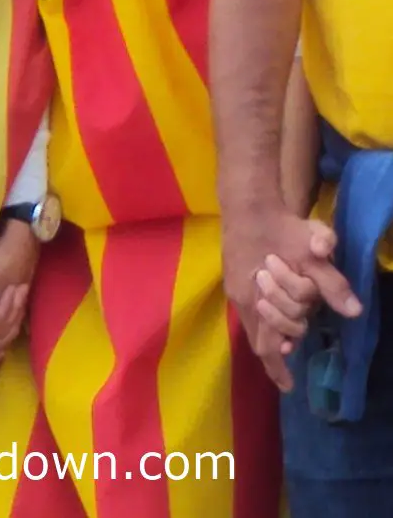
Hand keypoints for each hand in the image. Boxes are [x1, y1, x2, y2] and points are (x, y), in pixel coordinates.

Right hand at [222, 206, 359, 391]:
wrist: (248, 204)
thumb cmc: (280, 228)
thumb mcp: (312, 254)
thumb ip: (331, 284)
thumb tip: (355, 312)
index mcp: (256, 299)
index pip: (266, 346)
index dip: (278, 369)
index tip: (290, 387)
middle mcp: (242, 300)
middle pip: (259, 338)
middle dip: (279, 346)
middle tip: (293, 353)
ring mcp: (236, 288)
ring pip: (254, 324)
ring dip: (272, 333)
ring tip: (286, 341)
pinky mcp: (235, 277)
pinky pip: (250, 308)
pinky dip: (264, 317)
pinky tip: (274, 309)